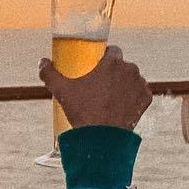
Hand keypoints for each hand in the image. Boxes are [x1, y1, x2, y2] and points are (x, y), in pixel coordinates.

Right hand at [38, 44, 152, 133]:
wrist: (101, 138)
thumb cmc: (82, 111)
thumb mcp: (61, 91)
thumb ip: (50, 73)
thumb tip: (42, 62)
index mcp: (112, 62)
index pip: (111, 50)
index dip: (103, 57)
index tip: (95, 67)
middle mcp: (130, 69)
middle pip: (121, 65)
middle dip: (113, 72)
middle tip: (99, 85)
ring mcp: (140, 84)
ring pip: (131, 78)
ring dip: (123, 83)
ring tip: (110, 97)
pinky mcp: (146, 99)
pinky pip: (140, 93)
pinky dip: (132, 97)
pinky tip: (121, 104)